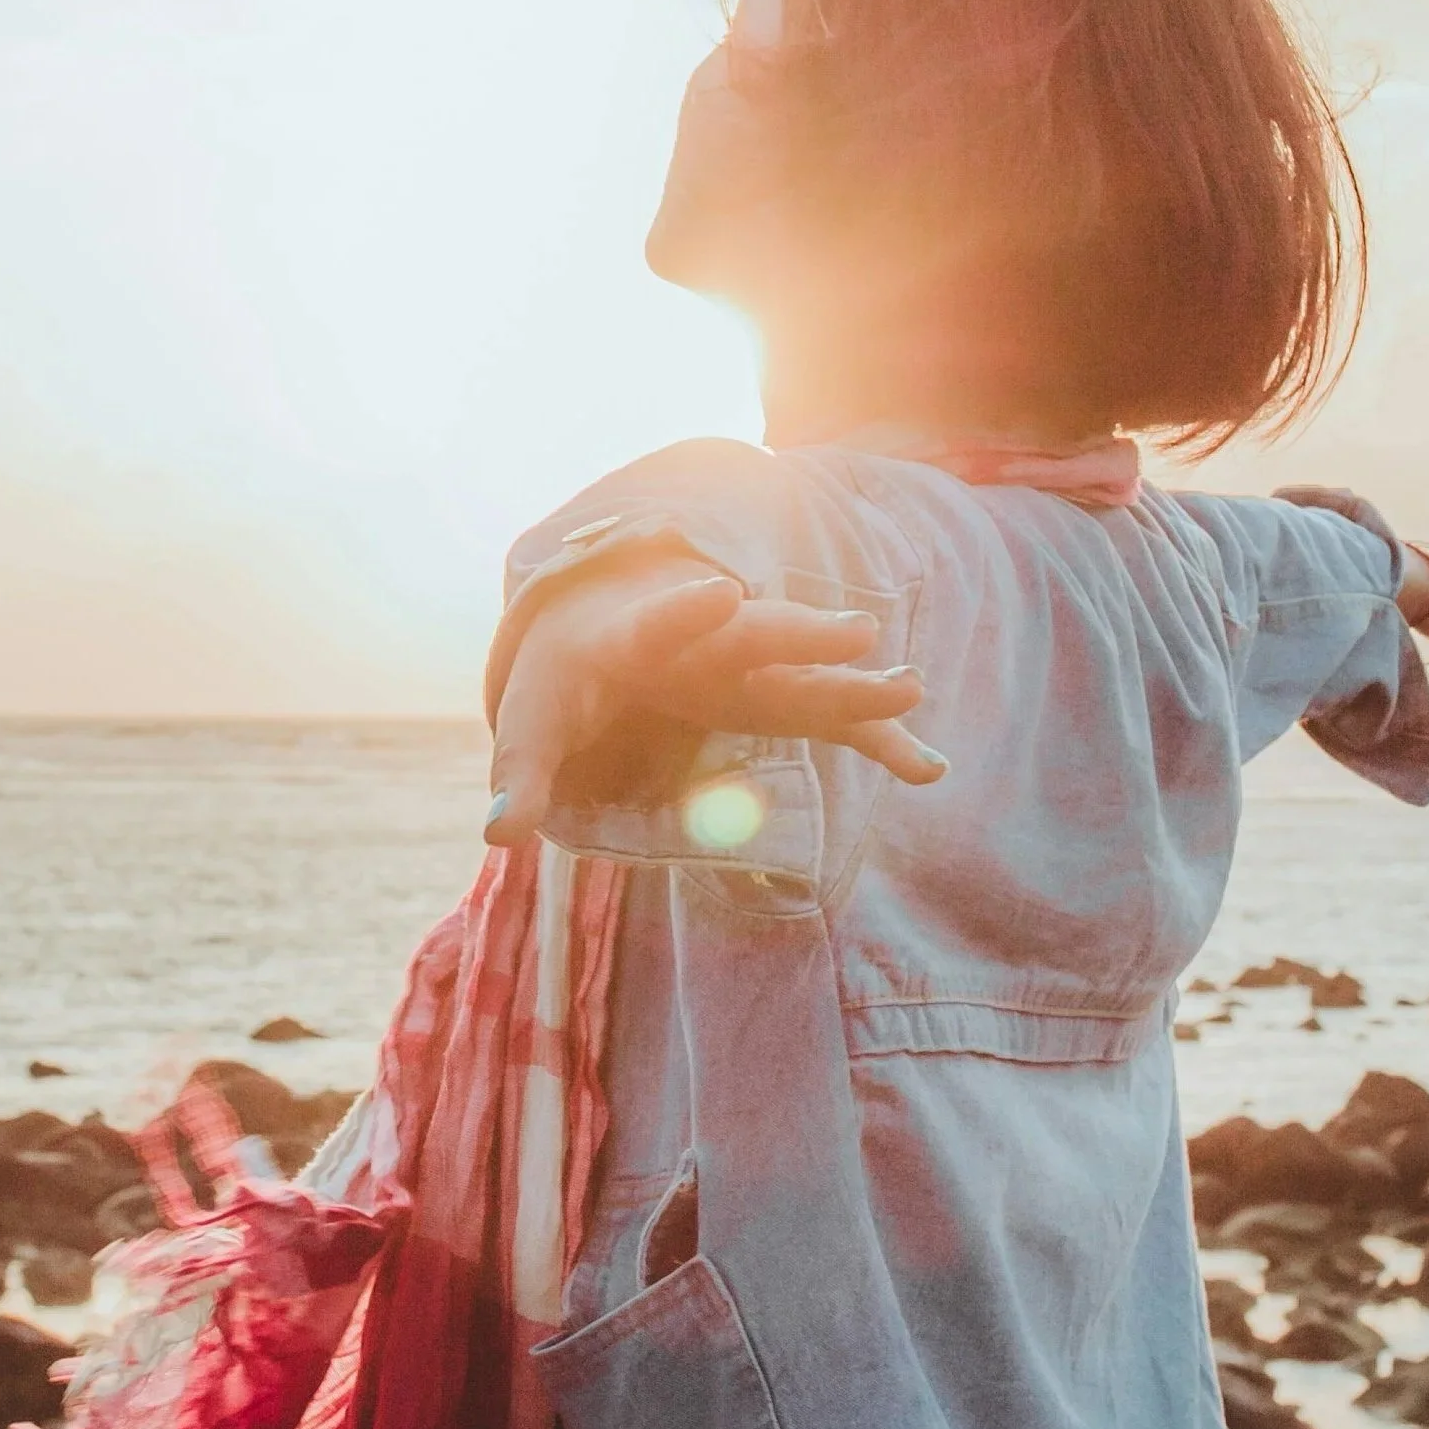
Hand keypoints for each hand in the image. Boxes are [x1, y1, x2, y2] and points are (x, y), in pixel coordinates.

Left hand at [485, 566, 941, 847]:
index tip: (719, 592)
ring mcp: (746, 667)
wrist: (600, 622)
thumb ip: (521, 776)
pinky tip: (927, 768)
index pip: (659, 621)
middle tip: (859, 630)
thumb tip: (500, 836)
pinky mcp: (771, 696)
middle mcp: (702, 642)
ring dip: (855, 684)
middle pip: (756, 635)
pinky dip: (875, 741)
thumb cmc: (563, 676)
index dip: (683, 610)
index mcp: (635, 638)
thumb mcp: (533, 719)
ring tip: (911, 688)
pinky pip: (831, 719)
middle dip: (803, 634)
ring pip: (805, 671)